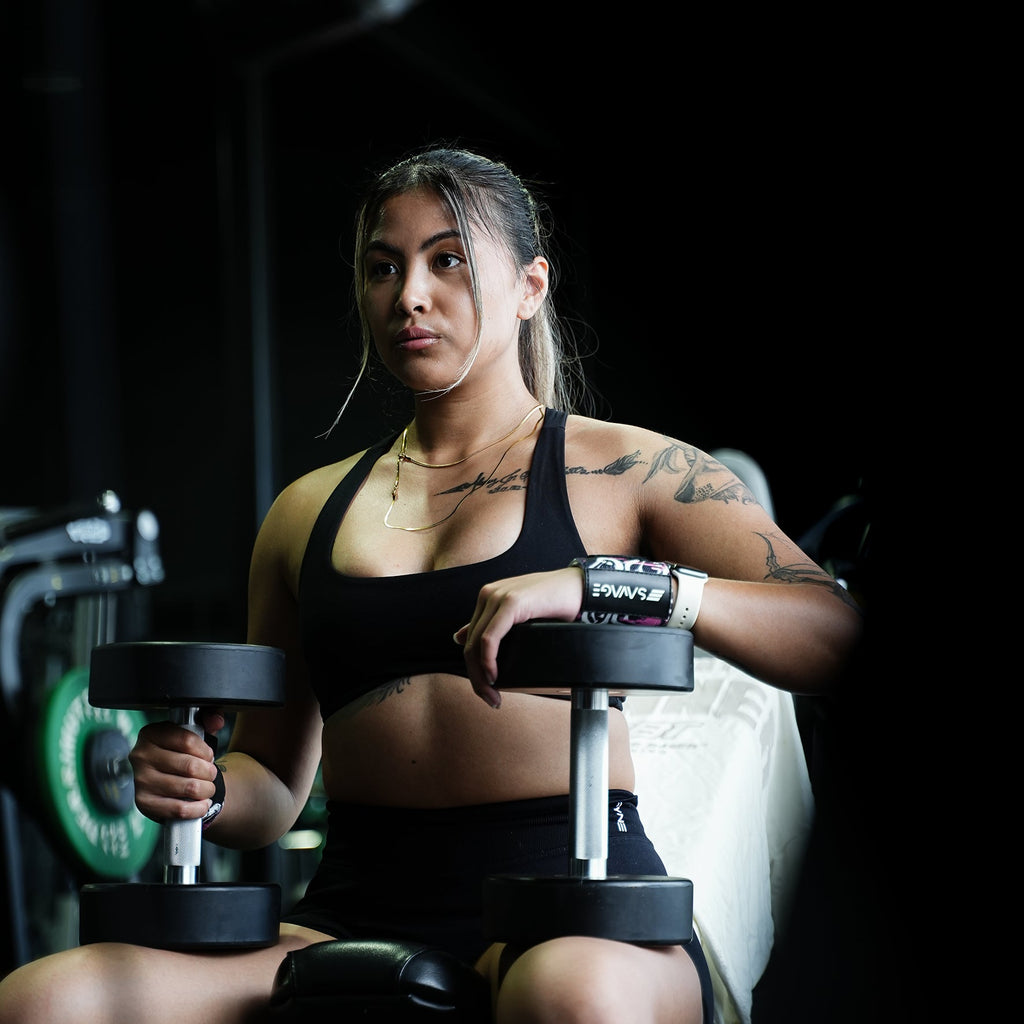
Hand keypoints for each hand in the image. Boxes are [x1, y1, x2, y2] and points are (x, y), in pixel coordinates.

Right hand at [128, 709, 224, 822]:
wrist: (167, 782)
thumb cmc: (181, 755)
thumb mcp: (193, 733)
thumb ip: (207, 721)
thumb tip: (216, 720)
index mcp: (151, 734)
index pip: (188, 740)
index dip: (206, 751)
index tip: (208, 756)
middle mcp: (141, 756)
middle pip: (190, 766)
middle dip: (209, 772)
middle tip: (210, 774)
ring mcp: (141, 780)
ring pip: (188, 787)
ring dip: (206, 790)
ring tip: (207, 788)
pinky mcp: (144, 803)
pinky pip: (179, 808)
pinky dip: (197, 808)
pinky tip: (201, 804)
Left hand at [454, 567, 582, 707]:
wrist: (581, 587)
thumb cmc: (557, 601)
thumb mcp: (520, 615)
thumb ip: (493, 625)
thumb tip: (458, 637)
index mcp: (488, 597)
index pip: (470, 638)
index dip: (473, 668)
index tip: (486, 690)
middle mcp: (488, 595)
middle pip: (469, 643)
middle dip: (476, 677)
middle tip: (490, 698)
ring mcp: (498, 596)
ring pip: (475, 643)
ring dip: (480, 674)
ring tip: (492, 693)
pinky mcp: (511, 602)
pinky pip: (489, 637)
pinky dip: (488, 660)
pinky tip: (494, 674)